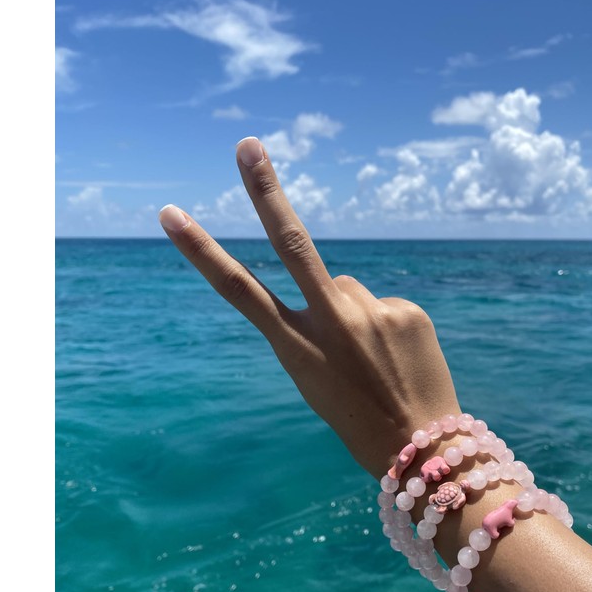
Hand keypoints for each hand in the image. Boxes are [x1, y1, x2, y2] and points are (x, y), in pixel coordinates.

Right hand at [159, 137, 459, 476]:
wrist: (421, 447)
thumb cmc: (357, 418)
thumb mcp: (316, 378)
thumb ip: (317, 323)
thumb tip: (338, 284)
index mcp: (296, 349)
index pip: (239, 292)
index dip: (201, 252)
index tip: (171, 214)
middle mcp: (331, 323)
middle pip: (292, 244)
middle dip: (265, 192)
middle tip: (246, 144)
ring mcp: (373, 312)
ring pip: (348, 289)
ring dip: (353, 312)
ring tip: (372, 356)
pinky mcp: (408, 309)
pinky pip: (385, 303)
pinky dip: (386, 323)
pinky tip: (397, 356)